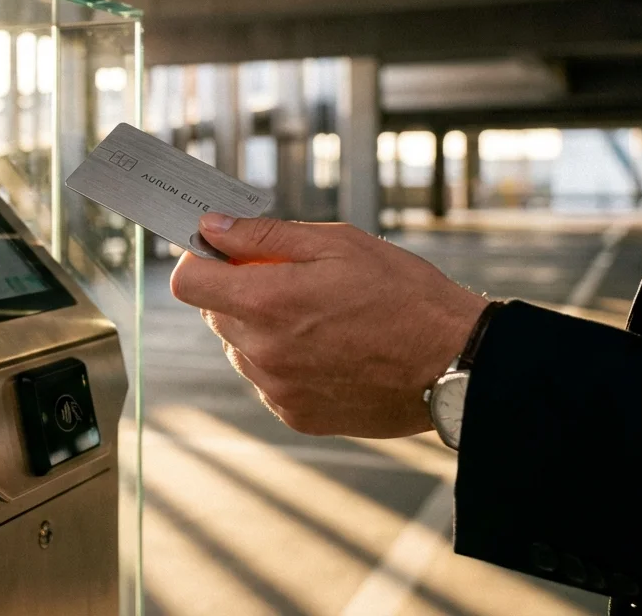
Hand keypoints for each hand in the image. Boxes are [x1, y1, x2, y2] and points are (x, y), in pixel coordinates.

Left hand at [169, 213, 487, 437]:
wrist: (454, 363)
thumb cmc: (405, 297)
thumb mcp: (337, 245)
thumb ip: (264, 236)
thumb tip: (214, 228)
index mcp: (267, 302)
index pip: (188, 282)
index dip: (202, 261)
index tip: (223, 254)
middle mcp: (262, 351)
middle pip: (214, 314)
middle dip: (239, 292)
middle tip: (291, 281)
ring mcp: (277, 388)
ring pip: (240, 348)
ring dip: (262, 329)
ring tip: (319, 318)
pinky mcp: (295, 414)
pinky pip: (267, 379)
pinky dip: (284, 362)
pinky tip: (328, 349)